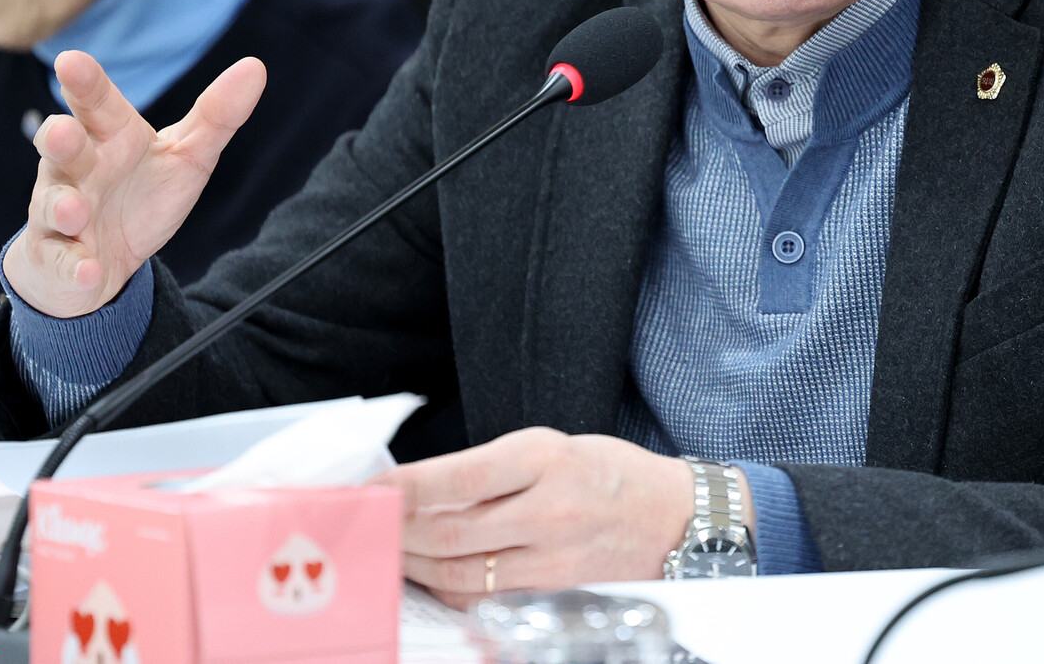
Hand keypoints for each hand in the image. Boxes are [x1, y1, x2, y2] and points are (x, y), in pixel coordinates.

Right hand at [2, 49, 266, 317]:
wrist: (108, 258)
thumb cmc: (143, 193)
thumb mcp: (187, 155)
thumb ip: (217, 115)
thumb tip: (255, 66)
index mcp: (109, 136)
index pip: (96, 103)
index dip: (85, 83)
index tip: (71, 61)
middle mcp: (76, 167)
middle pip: (61, 146)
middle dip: (59, 138)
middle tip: (64, 131)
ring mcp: (59, 212)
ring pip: (51, 203)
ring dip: (62, 206)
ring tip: (75, 212)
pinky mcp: (59, 257)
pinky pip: (62, 262)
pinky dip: (75, 267)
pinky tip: (89, 270)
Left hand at [369, 428, 733, 607]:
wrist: (672, 519)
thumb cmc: (608, 474)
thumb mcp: (552, 446)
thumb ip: (489, 467)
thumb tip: (421, 486)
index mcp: (545, 458)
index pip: (457, 478)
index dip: (405, 488)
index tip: (371, 490)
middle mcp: (549, 510)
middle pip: (450, 532)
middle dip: (399, 530)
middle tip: (370, 523)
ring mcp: (552, 560)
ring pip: (460, 572)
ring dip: (415, 563)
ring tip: (391, 549)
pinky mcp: (553, 593)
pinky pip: (483, 597)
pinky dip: (446, 588)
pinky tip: (428, 573)